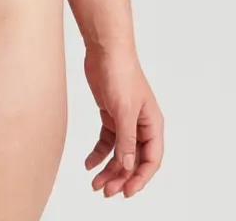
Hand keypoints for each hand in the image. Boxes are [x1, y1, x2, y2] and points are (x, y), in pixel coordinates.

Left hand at [83, 44, 163, 197]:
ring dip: (109, 169)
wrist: (105, 49)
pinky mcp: (111, 114)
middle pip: (134, 159)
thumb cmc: (121, 73)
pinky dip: (99, 153)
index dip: (140, 178)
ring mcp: (125, 120)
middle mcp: (141, 125)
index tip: (126, 191)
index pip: (151, 159)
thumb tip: (129, 166)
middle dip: (121, 177)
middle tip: (105, 192)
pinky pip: (107, 140)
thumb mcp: (124, 110)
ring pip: (119, 153)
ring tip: (95, 183)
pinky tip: (88, 163)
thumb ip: (127, 139)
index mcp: (152, 124)